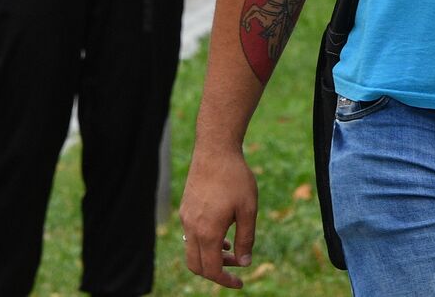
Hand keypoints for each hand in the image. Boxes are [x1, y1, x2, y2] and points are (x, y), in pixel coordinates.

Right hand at [179, 147, 257, 287]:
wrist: (215, 151)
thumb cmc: (235, 178)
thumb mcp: (249, 210)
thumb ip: (246, 239)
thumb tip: (245, 262)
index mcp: (208, 232)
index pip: (211, 270)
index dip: (226, 280)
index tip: (240, 283)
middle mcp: (192, 228)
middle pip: (198, 265)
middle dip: (216, 272)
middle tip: (236, 268)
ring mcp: (186, 219)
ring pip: (193, 251)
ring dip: (210, 257)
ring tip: (231, 250)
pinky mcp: (185, 209)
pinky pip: (191, 236)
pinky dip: (205, 242)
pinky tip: (222, 233)